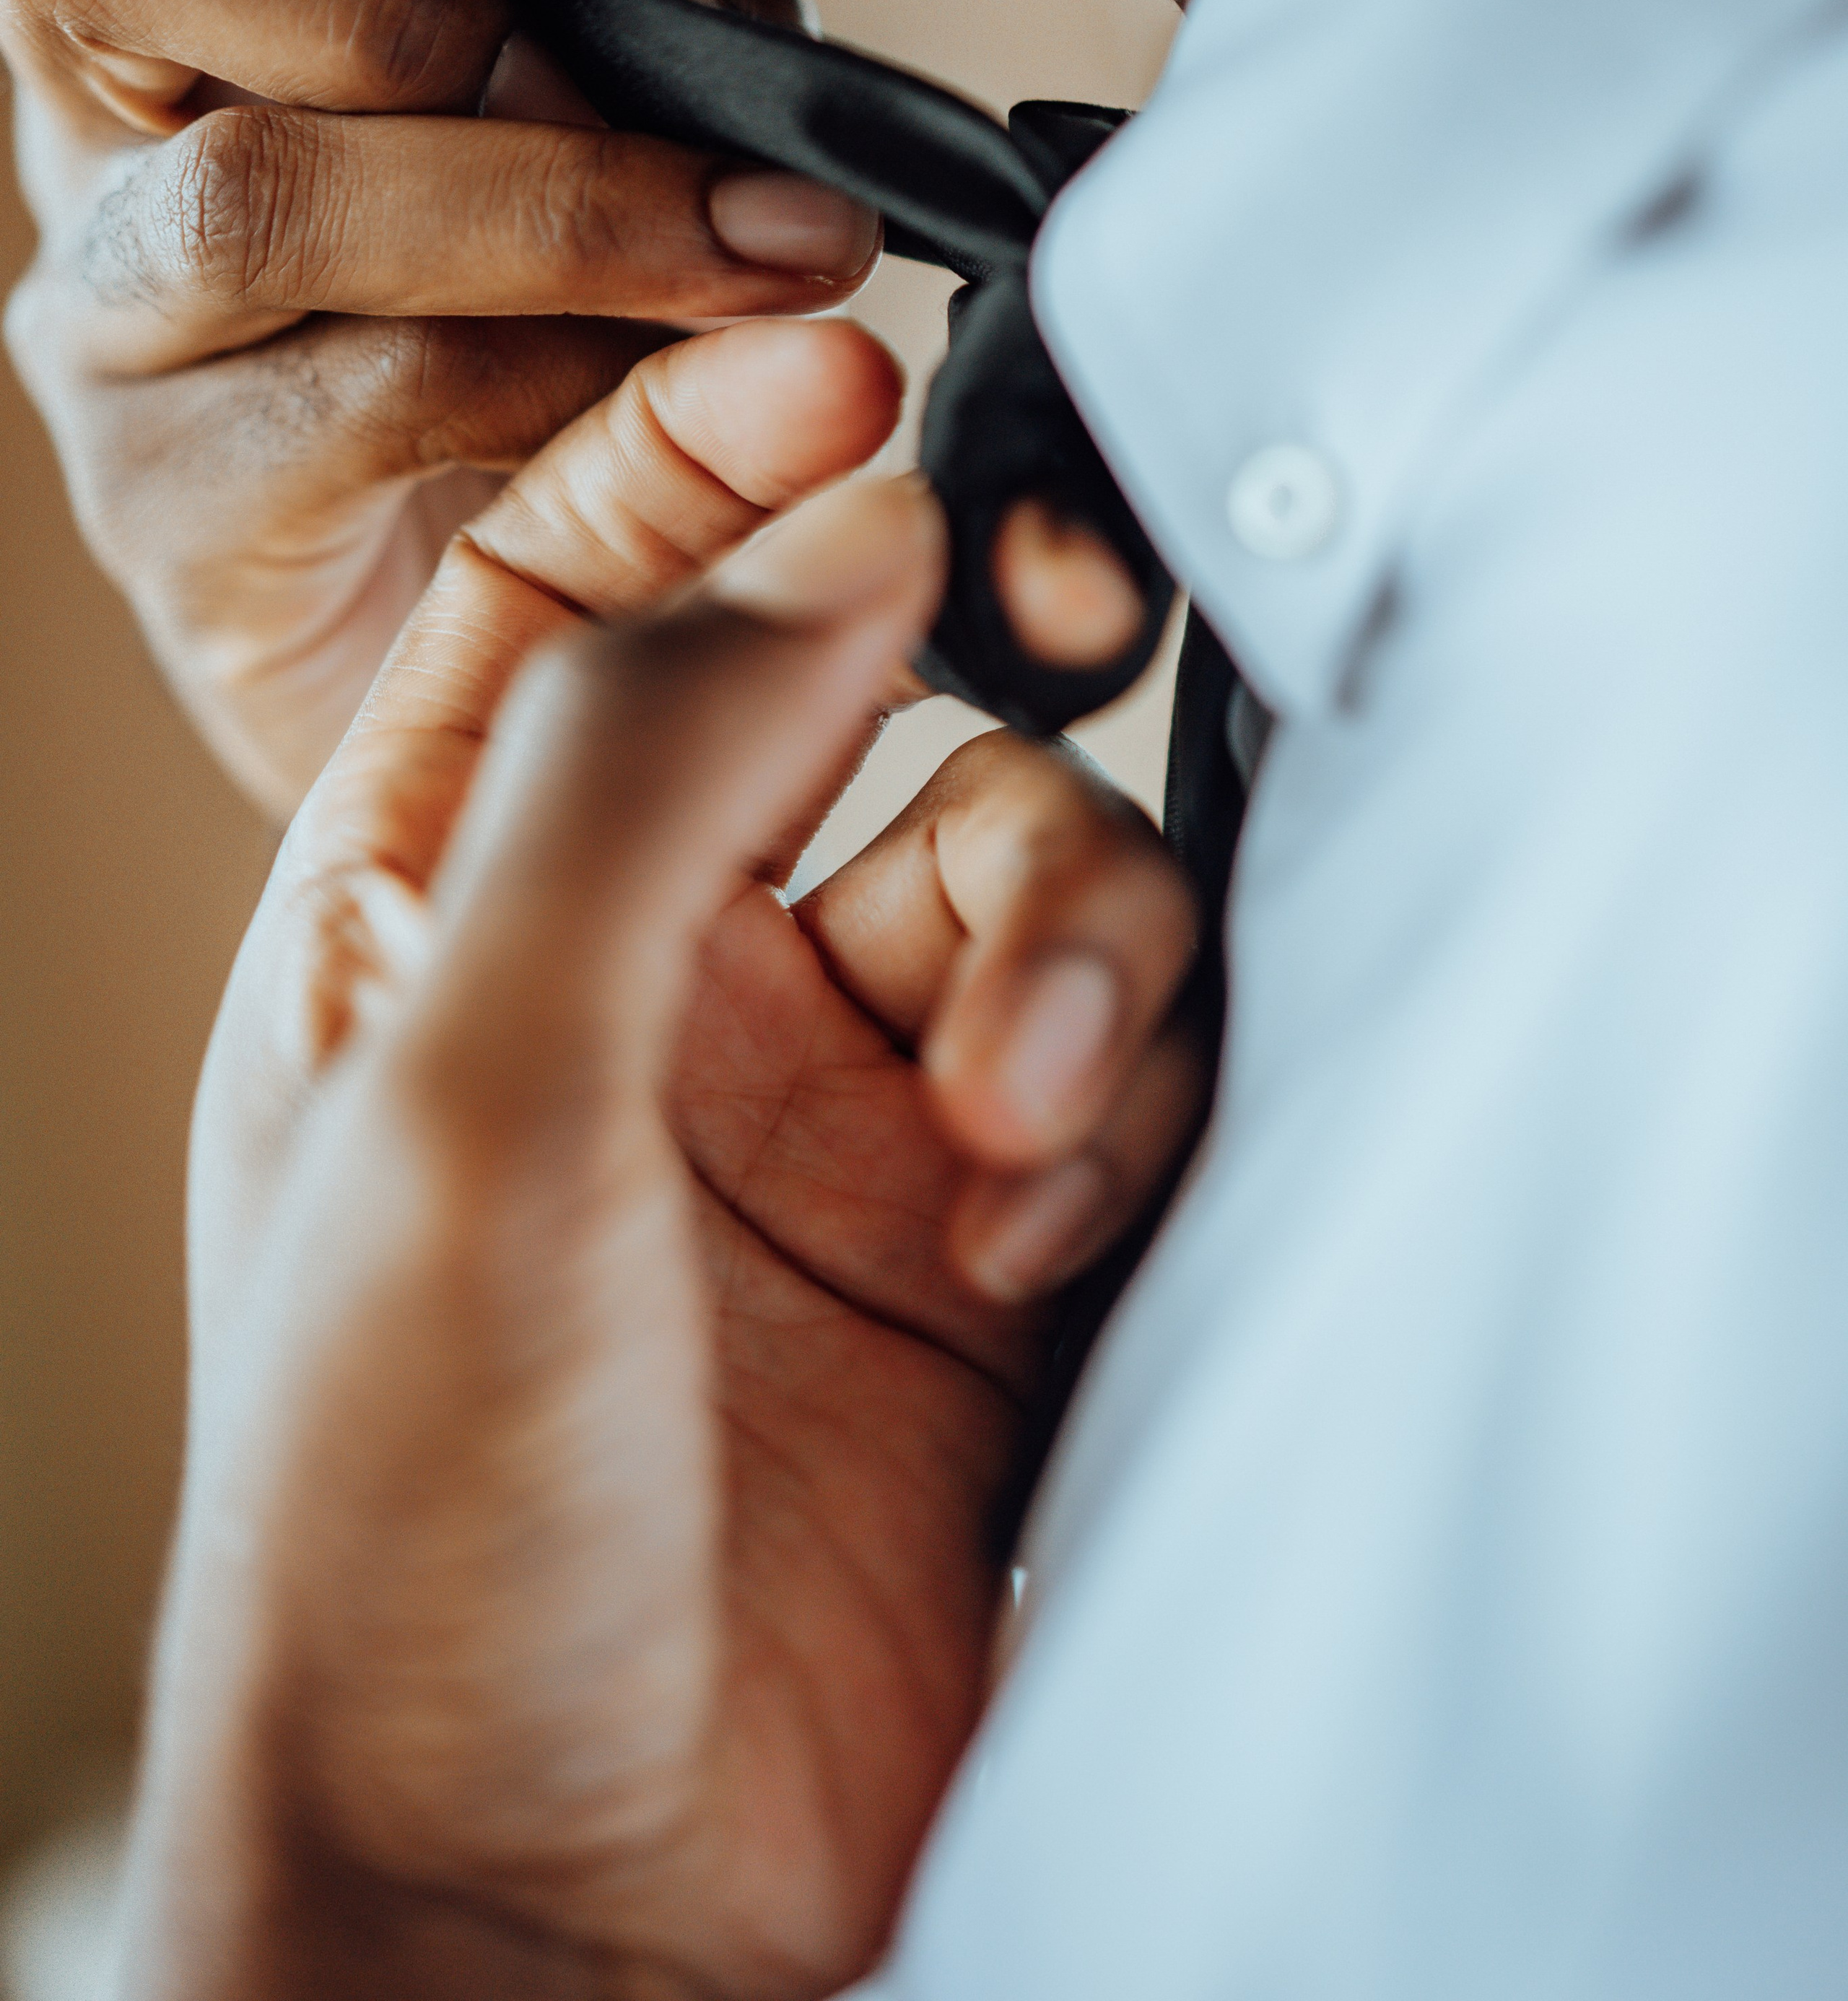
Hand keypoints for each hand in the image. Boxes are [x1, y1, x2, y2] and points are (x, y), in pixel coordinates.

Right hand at [0, 0, 882, 815]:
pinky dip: (562, 380)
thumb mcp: (590, 153)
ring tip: (778, 256)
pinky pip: (371, 401)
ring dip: (553, 207)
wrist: (482, 669)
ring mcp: (108, 350)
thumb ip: (621, 46)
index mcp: (160, 33)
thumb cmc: (532, 375)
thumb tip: (711, 32)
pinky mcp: (177, 528)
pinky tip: (693, 398)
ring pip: (265, 198)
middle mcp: (89, 164)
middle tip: (641, 93)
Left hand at [122, 337, 1203, 2000]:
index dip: (714, 462)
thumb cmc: (403, 1531)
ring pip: (1041, 883)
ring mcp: (835, 1119)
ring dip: (1075, 966)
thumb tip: (826, 532)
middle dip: (977, 772)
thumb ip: (635, 778)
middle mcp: (661, 990)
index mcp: (456, 911)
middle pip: (884, 726)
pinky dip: (1130, 1094)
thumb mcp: (456, 1098)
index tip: (848, 393)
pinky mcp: (991, 1252)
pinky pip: (1131, 1061)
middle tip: (983, 910)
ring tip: (1012, 1131)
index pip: (591, 589)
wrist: (557, 1910)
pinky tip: (1048, 1209)